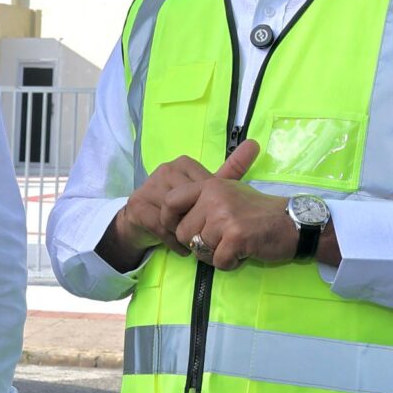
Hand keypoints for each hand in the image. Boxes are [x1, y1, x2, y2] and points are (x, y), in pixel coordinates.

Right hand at [107, 141, 259, 265]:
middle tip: (205, 237)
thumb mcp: (208, 189)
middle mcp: (165, 170)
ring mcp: (149, 186)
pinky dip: (172, 241)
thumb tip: (255, 144)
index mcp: (183, 164)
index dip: (209, 208)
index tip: (213, 220)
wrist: (144, 224)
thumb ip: (231, 169)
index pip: (204, 186)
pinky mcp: (138, 205)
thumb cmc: (182, 207)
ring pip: (175, 215)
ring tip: (192, 244)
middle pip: (190, 201)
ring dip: (185, 234)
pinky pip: (160, 225)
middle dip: (198, 222)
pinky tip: (179, 248)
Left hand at [171, 142, 296, 269]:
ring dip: (215, 255)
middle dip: (198, 244)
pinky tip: (243, 253)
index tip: (180, 231)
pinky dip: (230, 264)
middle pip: (183, 233)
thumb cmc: (259, 212)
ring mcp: (224, 217)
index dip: (168, 220)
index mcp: (210, 185)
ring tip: (234, 246)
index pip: (171, 201)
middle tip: (220, 242)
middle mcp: (214, 197)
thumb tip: (174, 217)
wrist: (293, 223)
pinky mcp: (235, 237)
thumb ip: (203, 201)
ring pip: (199, 249)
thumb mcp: (229, 193)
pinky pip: (218, 262)